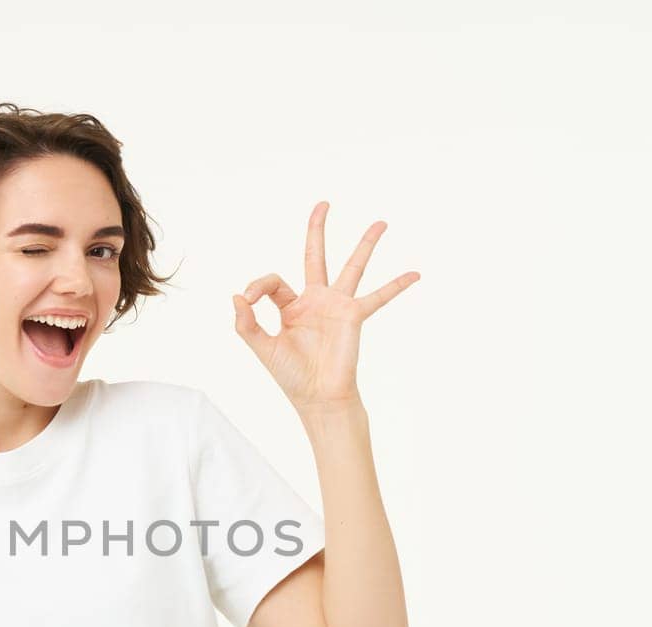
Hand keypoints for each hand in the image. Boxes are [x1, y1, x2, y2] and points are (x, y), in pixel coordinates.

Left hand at [232, 201, 419, 410]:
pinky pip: (379, 297)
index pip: (274, 281)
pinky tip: (415, 274)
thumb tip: (236, 295)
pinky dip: (397, 286)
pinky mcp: (354, 316)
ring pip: (352, 267)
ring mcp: (337, 306)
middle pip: (316, 256)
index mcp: (291, 306)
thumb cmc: (291, 376)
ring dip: (366, 244)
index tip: (248, 298)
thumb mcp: (262, 347)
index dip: (257, 285)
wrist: (317, 397)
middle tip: (323, 204)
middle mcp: (315, 301)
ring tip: (381, 223)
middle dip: (318, 229)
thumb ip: (246, 323)